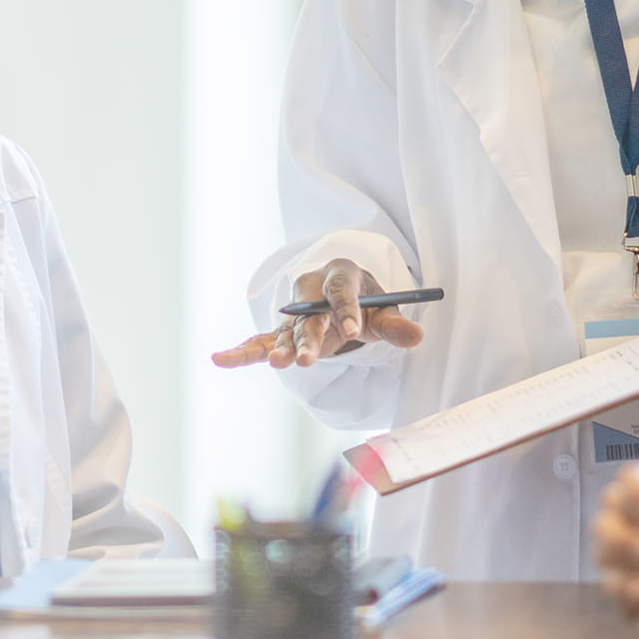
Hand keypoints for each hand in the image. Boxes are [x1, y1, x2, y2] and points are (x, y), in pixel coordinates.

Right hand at [210, 257, 426, 369]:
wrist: (344, 295)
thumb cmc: (367, 301)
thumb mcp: (386, 310)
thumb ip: (396, 325)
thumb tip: (417, 337)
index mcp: (340, 275)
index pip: (342, 292)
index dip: (347, 311)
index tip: (353, 330)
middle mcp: (311, 291)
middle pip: (311, 317)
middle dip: (310, 338)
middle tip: (310, 359)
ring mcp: (294, 313)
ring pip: (287, 333)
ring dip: (282, 348)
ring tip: (276, 362)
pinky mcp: (283, 332)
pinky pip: (261, 340)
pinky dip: (242, 352)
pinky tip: (220, 359)